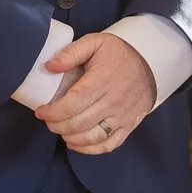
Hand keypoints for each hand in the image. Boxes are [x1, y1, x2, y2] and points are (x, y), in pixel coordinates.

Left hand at [35, 33, 155, 155]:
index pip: (73, 104)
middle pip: (79, 123)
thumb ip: (71, 52)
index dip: (53, 112)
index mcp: (102, 80)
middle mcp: (113, 101)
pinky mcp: (128, 126)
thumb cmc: (118, 53)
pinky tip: (75, 143)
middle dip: (57, 125)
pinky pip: (108, 145)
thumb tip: (49, 66)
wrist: (150, 63)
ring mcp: (122, 116)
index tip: (41, 111)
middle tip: (48, 120)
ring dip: (70, 138)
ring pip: (92, 137)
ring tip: (60, 130)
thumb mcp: (94, 43)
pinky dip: (89, 149)